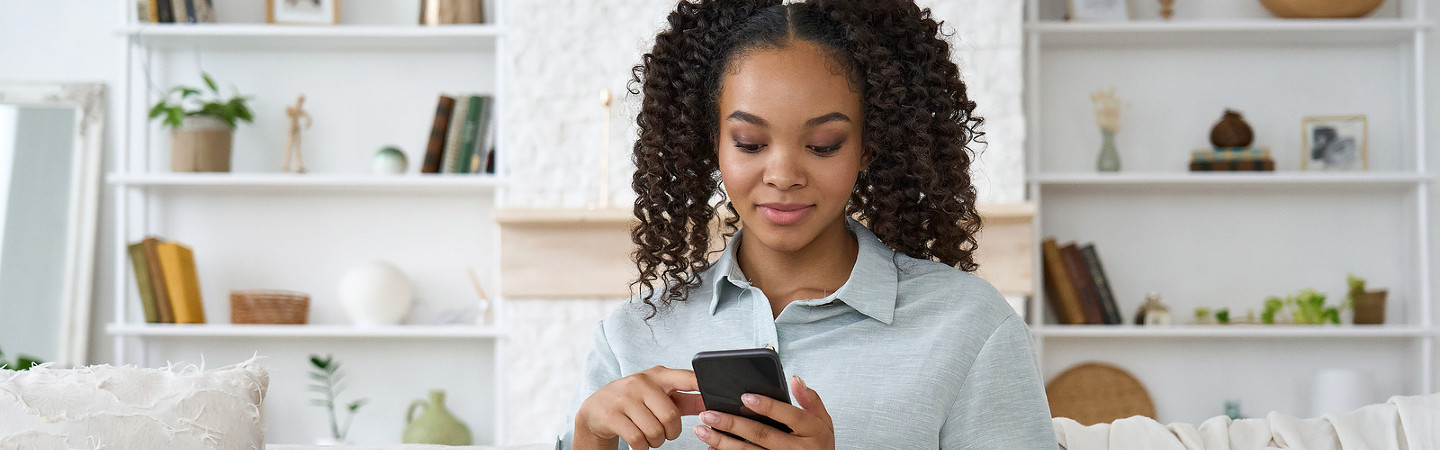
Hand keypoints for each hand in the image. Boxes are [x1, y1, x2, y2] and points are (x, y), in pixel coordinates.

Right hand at [575, 366, 705, 449]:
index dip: (701, 384)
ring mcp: (624, 398)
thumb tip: (712, 404)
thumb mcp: (659, 395)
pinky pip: (638, 440)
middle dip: (672, 432)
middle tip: (665, 433)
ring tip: (650, 436)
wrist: (596, 409)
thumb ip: (686, 400)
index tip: (715, 393)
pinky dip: (642, 448)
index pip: (685, 377)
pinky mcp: (612, 415)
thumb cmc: (635, 401)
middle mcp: (641, 382)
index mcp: (658, 375)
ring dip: (656, 441)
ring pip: (654, 431)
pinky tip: (639, 442)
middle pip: (670, 416)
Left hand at [693, 376, 833, 448]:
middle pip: (762, 434)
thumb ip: (810, 400)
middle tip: (709, 413)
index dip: (768, 406)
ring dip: (723, 441)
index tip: (745, 396)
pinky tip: (712, 448)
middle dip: (733, 423)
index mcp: (813, 432)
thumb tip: (795, 379)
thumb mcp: (823, 421)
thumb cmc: (819, 445)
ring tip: (702, 430)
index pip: (790, 415)